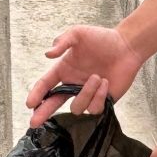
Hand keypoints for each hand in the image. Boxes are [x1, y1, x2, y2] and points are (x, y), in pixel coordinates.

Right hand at [25, 24, 143, 125]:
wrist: (126, 47)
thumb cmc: (102, 39)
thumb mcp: (78, 33)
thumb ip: (62, 42)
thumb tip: (47, 54)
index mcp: (64, 70)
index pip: (46, 85)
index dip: (37, 94)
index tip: (30, 104)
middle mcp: (73, 84)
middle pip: (54, 103)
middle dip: (43, 113)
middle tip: (34, 122)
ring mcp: (87, 95)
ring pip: (77, 107)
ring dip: (86, 93)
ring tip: (97, 77)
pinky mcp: (101, 102)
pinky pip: (94, 109)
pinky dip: (99, 96)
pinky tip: (106, 83)